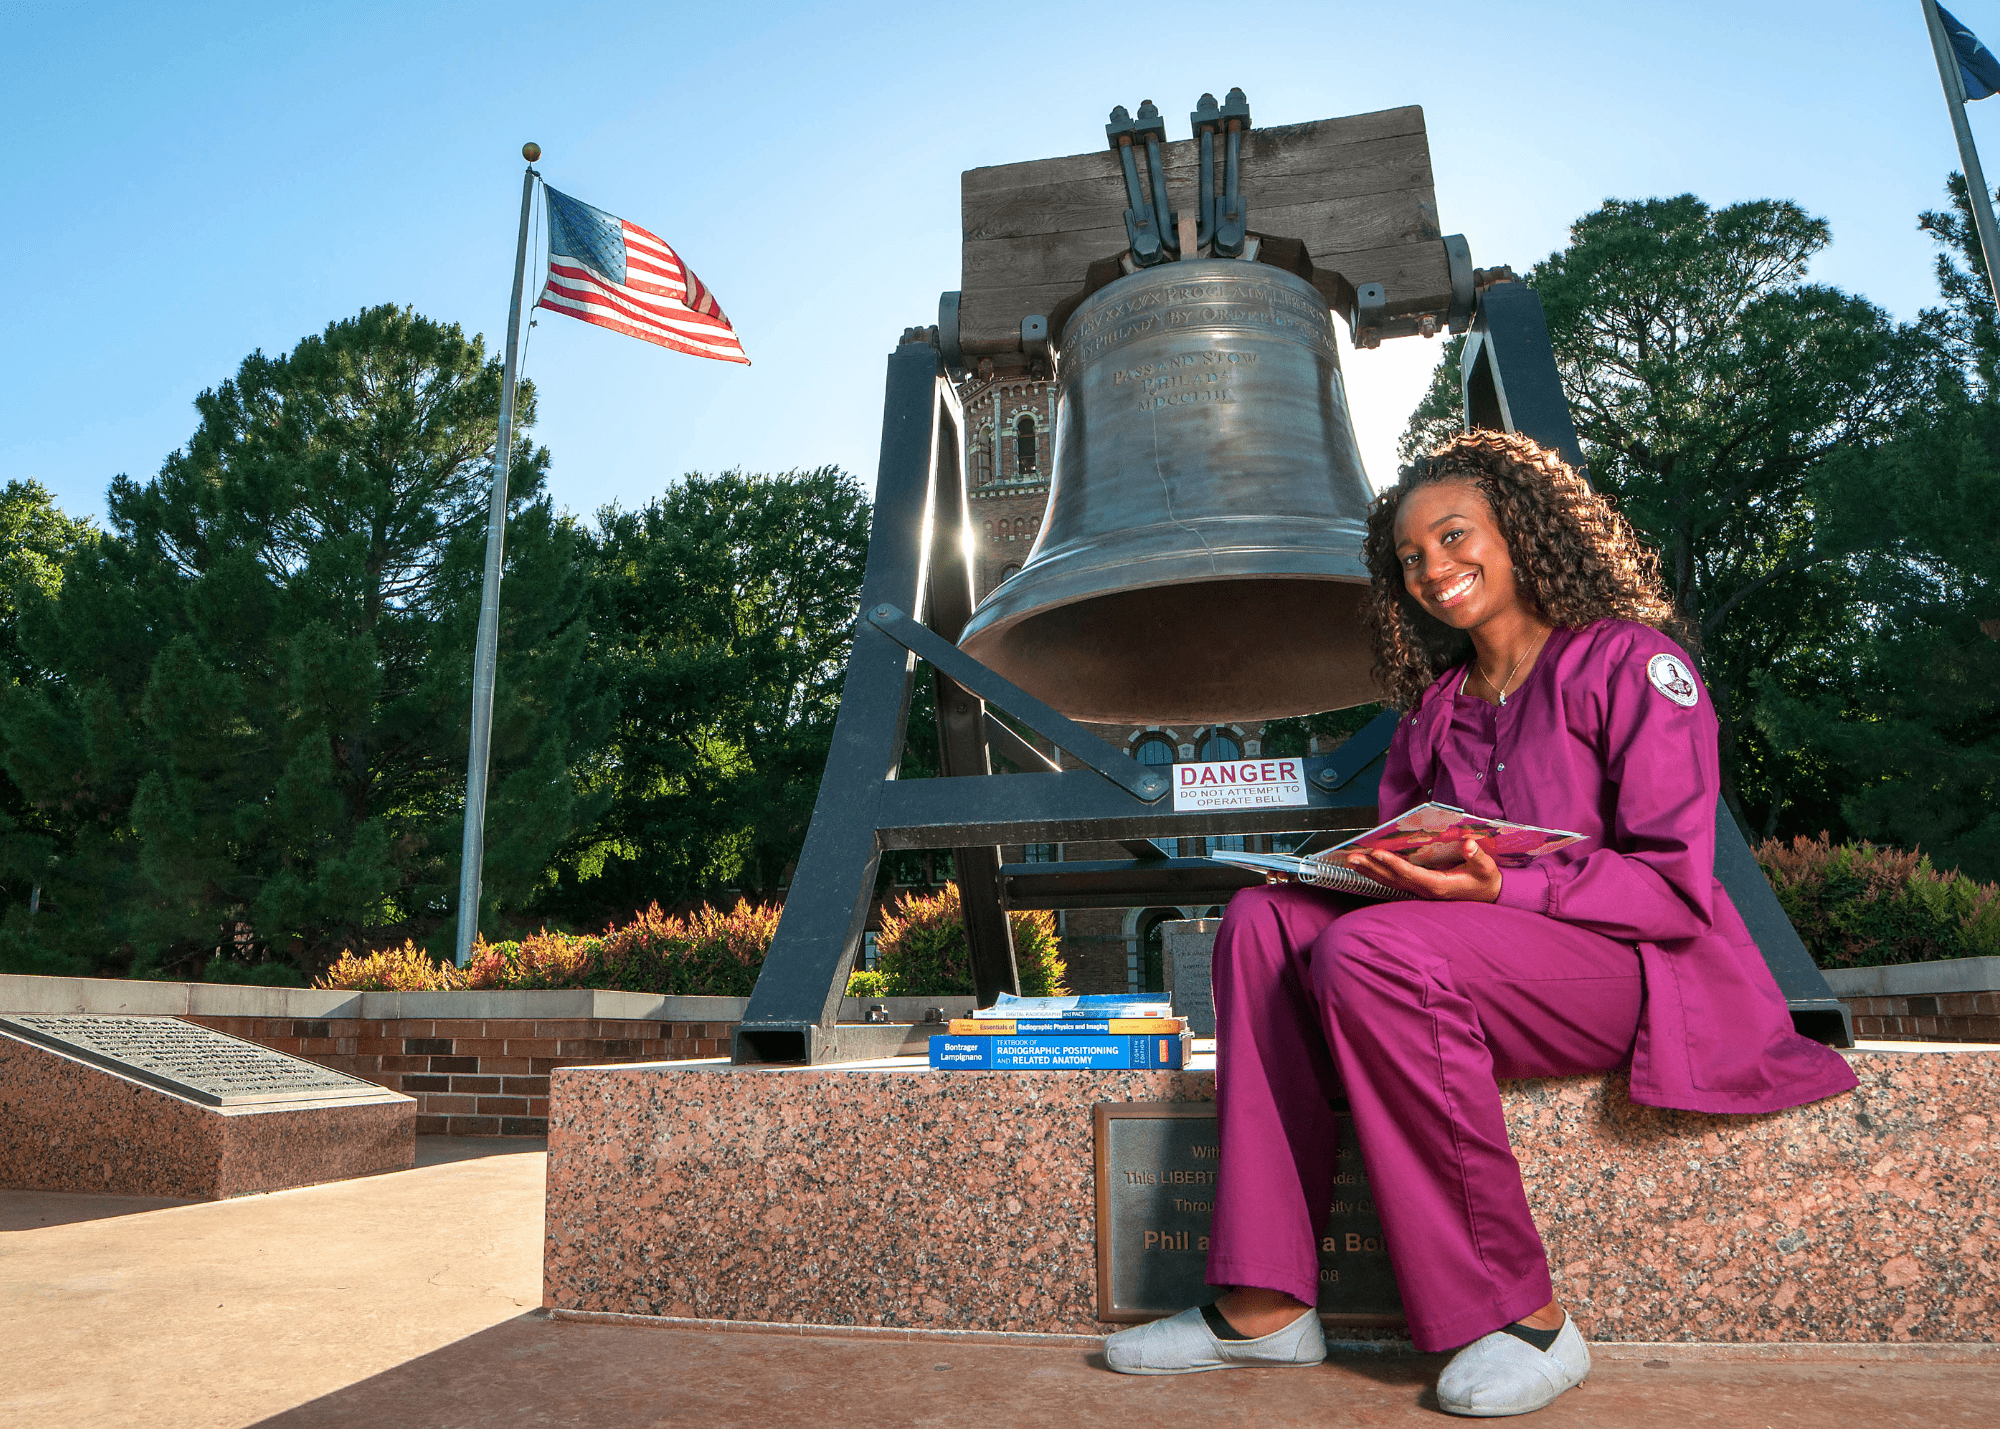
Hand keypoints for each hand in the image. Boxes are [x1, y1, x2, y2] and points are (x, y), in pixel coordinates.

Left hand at [1342, 837, 1502, 902]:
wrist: (1489, 896)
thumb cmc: (1485, 880)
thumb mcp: (1487, 868)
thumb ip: (1477, 857)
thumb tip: (1468, 844)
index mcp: (1439, 885)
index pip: (1410, 874)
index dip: (1392, 864)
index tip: (1376, 853)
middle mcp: (1425, 890)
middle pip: (1393, 879)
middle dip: (1372, 868)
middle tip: (1351, 857)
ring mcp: (1420, 891)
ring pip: (1390, 882)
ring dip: (1370, 872)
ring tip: (1351, 862)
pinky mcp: (1419, 889)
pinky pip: (1395, 882)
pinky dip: (1379, 874)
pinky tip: (1367, 867)